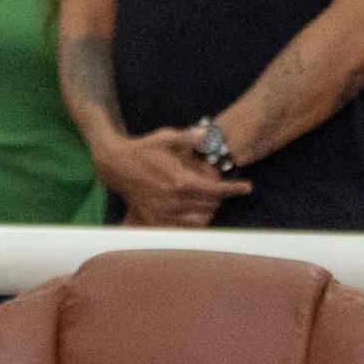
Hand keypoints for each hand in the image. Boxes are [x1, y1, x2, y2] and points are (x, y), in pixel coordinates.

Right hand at [93, 125, 244, 225]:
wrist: (116, 165)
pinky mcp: (155, 221)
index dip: (233, 189)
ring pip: (200, 220)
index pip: (215, 190)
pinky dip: (193, 222)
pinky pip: (182, 229)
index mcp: (180, 181)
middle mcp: (174, 201)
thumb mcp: (165, 137)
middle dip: (220, 196)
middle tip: (220, 187)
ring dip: (209, 210)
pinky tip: (194, 211)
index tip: (246, 187)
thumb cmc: (143, 149)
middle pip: (211, 206)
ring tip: (209, 199)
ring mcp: (164, 213)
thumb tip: (206, 134)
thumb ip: (188, 137)